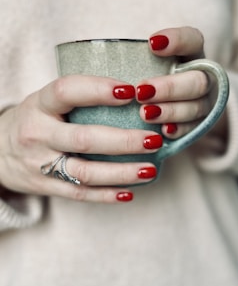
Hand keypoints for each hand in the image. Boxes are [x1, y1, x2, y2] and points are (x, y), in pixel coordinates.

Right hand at [0, 75, 162, 202]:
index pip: (66, 91)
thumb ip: (78, 98)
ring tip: (150, 170)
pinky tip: (130, 192)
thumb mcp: (45, 102)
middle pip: (84, 139)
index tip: (131, 91)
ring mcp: (41, 164)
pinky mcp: (46, 186)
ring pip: (85, 172)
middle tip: (154, 139)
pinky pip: (80, 194)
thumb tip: (134, 93)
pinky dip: (106, 195)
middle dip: (124, 141)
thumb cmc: (35, 121)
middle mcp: (38, 134)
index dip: (98, 90)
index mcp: (39, 105)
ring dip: (121, 173)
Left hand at [138, 26, 227, 150]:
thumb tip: (101, 39)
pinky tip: (162, 131)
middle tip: (140, 92)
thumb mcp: (134, 60)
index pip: (192, 40)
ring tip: (144, 113)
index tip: (151, 44)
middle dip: (170, 87)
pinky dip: (178, 130)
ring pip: (196, 107)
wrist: (148, 111)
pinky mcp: (197, 126)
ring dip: (170, 111)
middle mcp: (201, 78)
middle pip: (197, 81)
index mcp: (190, 54)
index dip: (177, 41)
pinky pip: (193, 130)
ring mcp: (202, 104)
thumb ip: (130, 53)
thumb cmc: (137, 76)